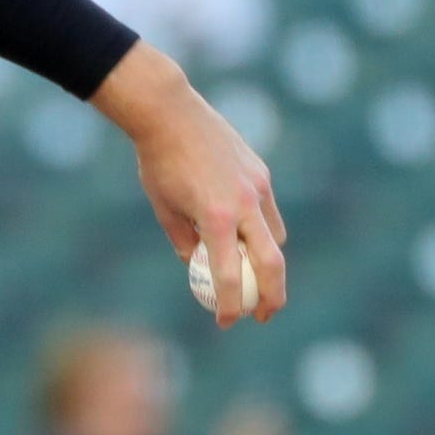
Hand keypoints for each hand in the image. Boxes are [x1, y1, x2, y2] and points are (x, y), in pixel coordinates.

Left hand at [92, 44, 286, 326]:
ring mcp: (259, 186)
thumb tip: (200, 268)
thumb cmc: (158, 163)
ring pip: (276, 237)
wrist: (169, 113)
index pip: (230, 276)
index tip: (226, 322)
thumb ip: (186, 241)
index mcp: (216, 218)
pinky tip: (243, 233)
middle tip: (262, 316)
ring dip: (268, 261)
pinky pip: (269, 212)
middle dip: (272, 297)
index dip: (230, 305)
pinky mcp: (262, 173)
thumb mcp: (164, 208)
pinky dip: (261, 230)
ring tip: (249, 274)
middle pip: (273, 264)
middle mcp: (245, 204)